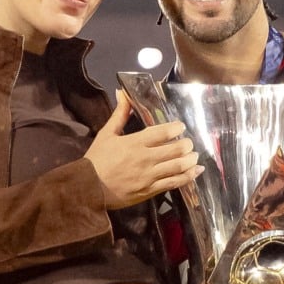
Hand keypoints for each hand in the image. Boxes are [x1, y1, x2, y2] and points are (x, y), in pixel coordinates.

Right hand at [84, 91, 202, 209]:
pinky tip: (195, 171)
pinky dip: (188, 177)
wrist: (88, 189)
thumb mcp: (106, 134)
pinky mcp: (150, 191)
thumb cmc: (97, 160)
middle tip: (188, 142)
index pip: (163, 132)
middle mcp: (145, 159)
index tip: (180, 126)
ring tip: (194, 156)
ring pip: (178, 167)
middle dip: (187, 144)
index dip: (176, 128)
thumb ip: (119, 113)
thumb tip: (123, 92)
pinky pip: (174, 183)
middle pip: (176, 150)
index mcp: (135, 143)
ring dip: (190, 160)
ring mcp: (149, 176)